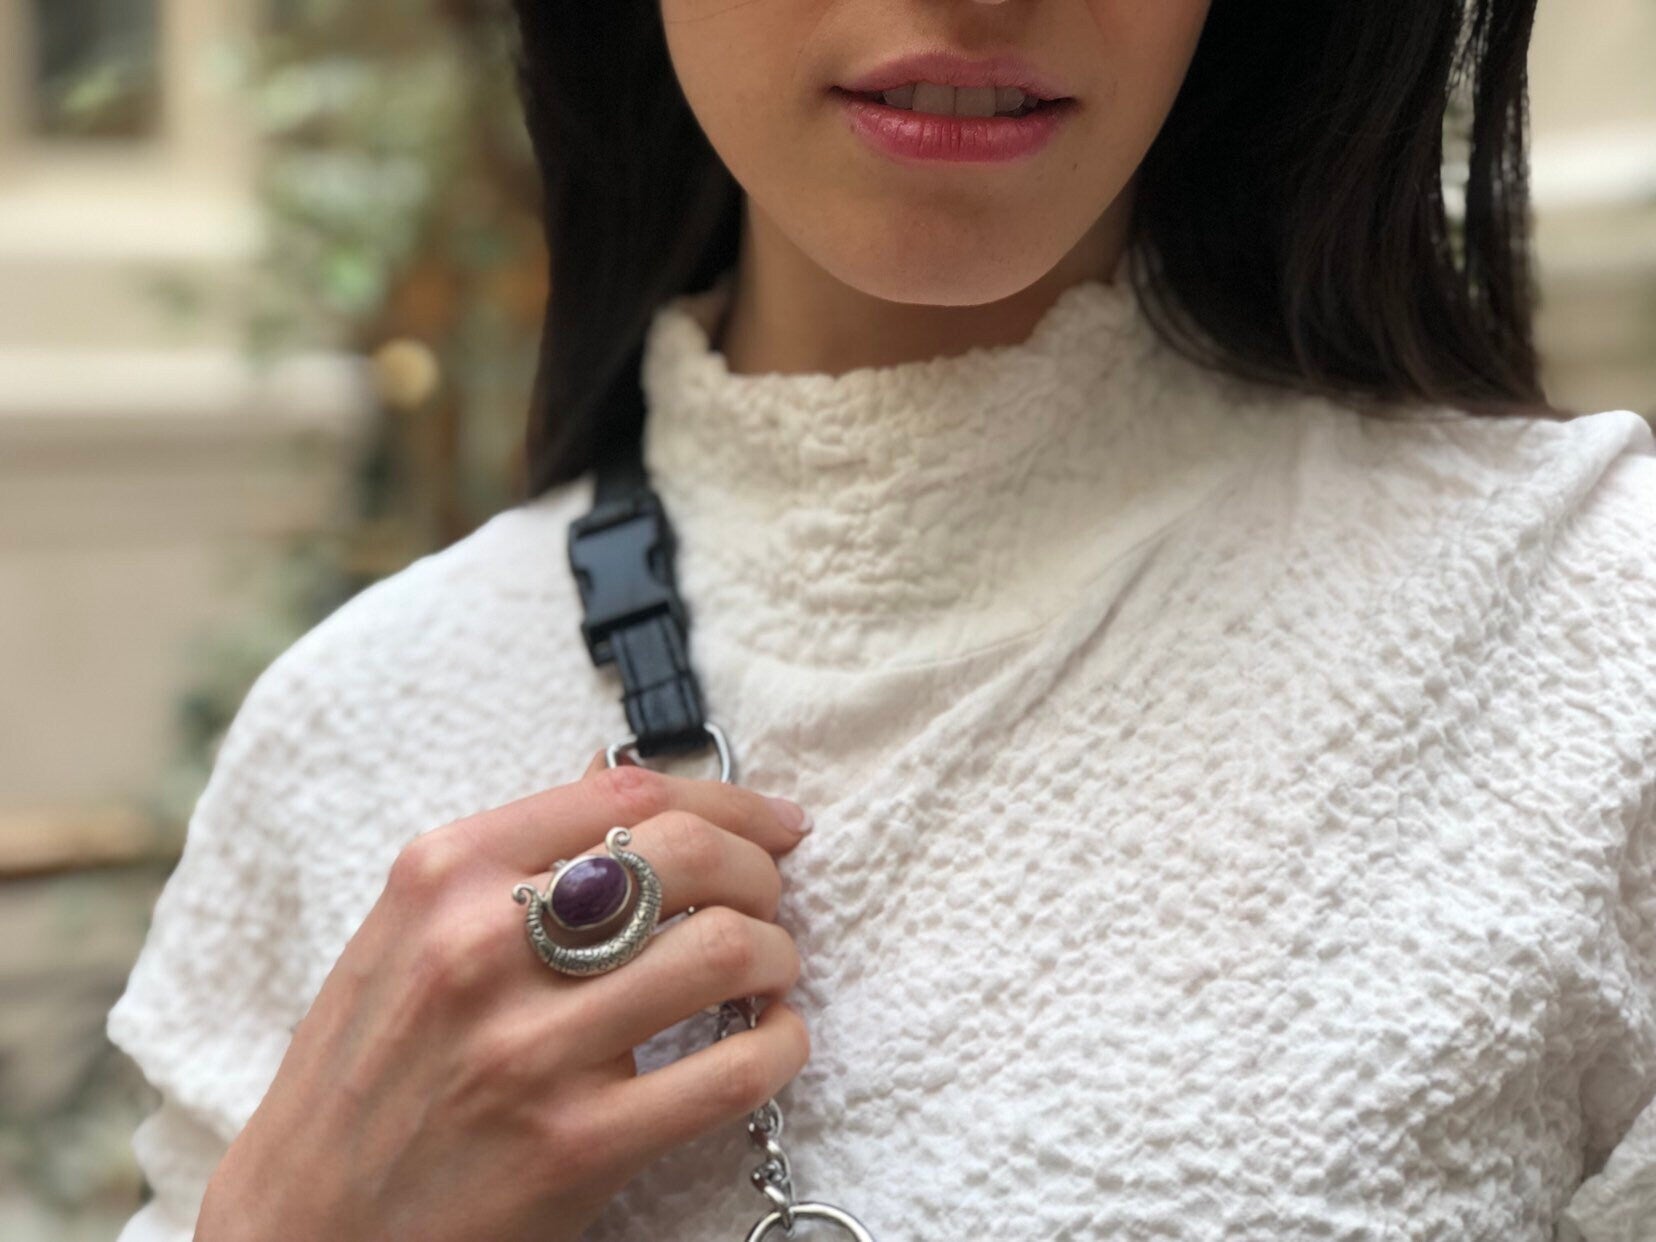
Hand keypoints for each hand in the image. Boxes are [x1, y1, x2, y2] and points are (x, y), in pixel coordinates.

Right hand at [196, 753, 813, 1241]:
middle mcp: (482, 947)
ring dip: (777, 956)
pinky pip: (732, 1073)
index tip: (774, 822)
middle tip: (770, 900)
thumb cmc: (363, 1077)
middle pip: (688, 855)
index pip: (627, 795)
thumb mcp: (404, 936)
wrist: (302, 1230)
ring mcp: (530, 1049)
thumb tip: (613, 781)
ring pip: (724, 951)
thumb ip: (508, 859)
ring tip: (769, 974)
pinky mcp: (576, 1146)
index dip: (729, 799)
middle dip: (760, 871)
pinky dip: (781, 1047)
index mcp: (442, 876)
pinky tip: (771, 1043)